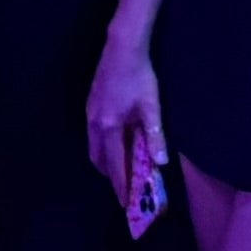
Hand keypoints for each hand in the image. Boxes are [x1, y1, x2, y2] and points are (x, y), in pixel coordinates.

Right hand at [87, 40, 168, 237]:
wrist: (122, 47)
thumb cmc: (140, 76)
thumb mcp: (152, 106)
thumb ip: (155, 135)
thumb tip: (160, 163)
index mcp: (109, 127)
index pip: (115, 164)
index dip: (121, 185)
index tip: (125, 203)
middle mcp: (94, 123)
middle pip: (98, 159)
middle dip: (111, 175)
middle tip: (125, 186)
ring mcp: (89, 113)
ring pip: (94, 147)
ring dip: (106, 160)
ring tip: (122, 167)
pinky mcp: (90, 105)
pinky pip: (93, 135)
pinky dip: (103, 146)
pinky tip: (116, 142)